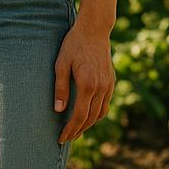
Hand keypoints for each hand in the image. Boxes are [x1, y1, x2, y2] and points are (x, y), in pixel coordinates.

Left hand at [54, 20, 114, 142]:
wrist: (94, 30)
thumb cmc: (73, 45)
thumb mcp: (61, 64)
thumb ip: (60, 87)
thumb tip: (58, 110)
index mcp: (87, 84)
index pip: (79, 115)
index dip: (70, 129)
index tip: (61, 138)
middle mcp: (101, 88)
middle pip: (90, 118)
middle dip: (78, 130)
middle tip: (66, 138)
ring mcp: (108, 85)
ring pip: (100, 113)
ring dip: (88, 124)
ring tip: (75, 130)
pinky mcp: (111, 81)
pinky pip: (105, 104)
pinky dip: (96, 114)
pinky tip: (87, 115)